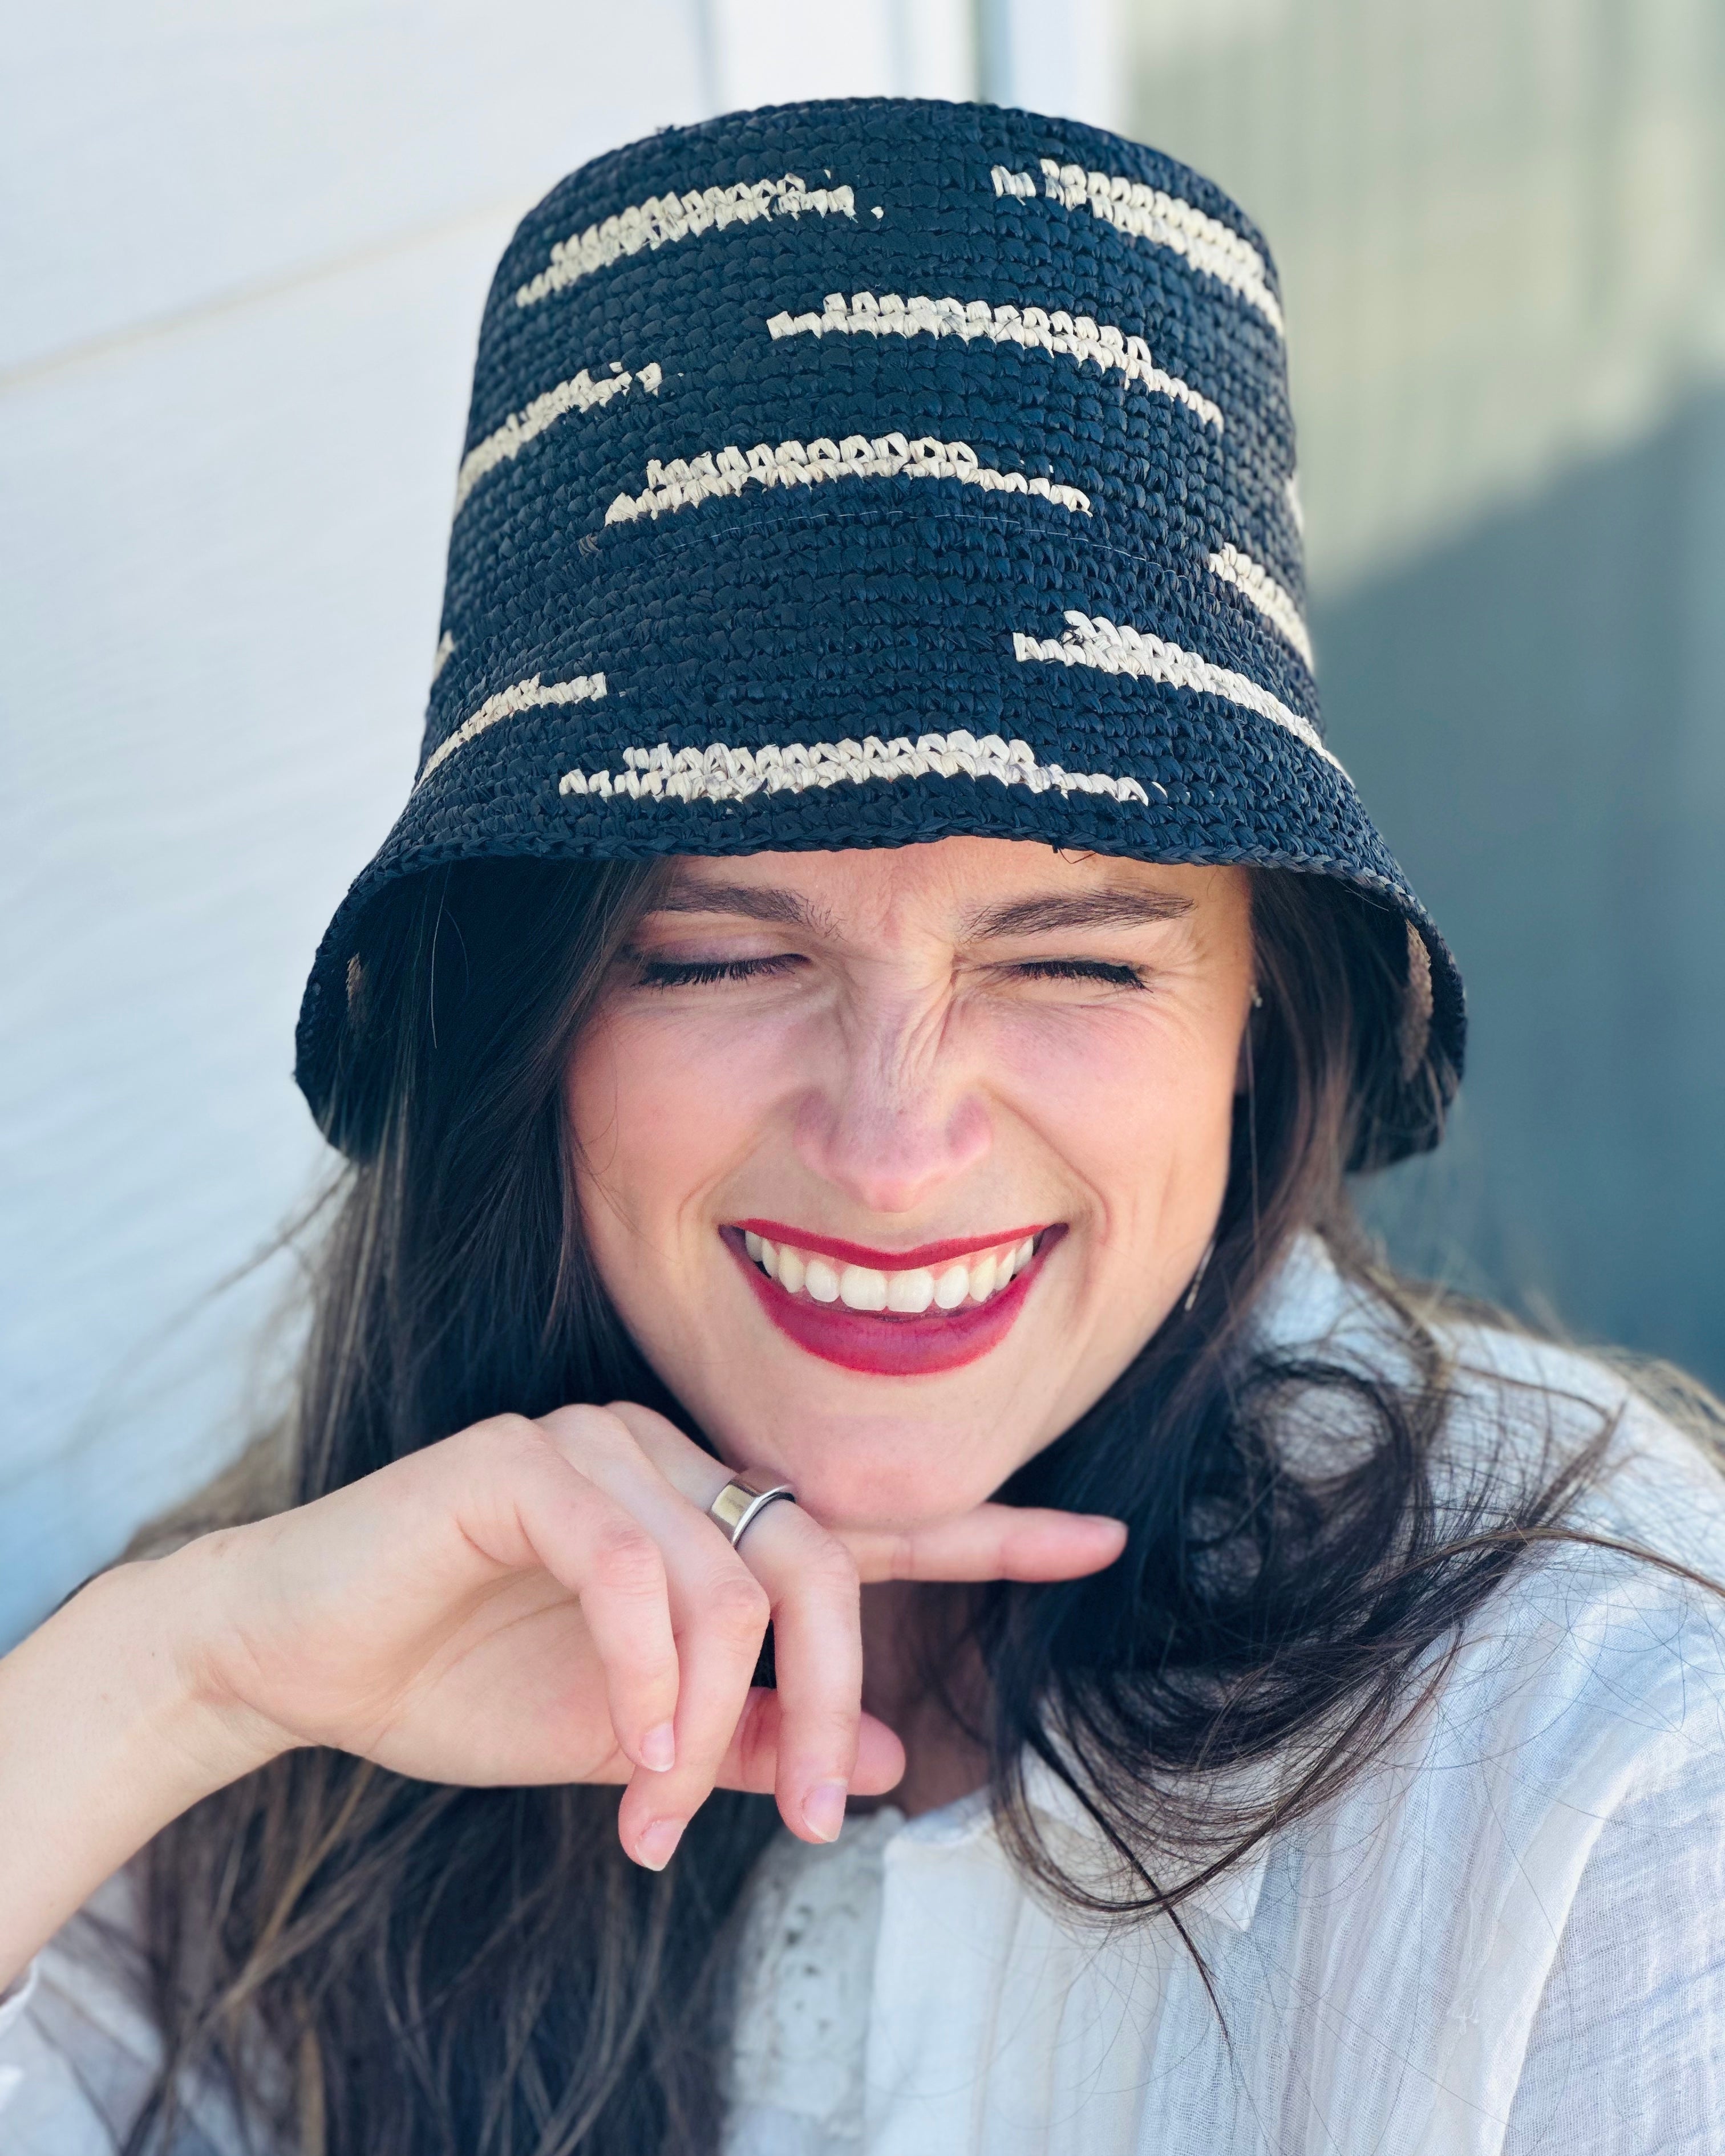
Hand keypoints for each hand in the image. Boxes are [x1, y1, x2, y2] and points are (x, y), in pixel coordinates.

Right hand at [178, 1401, 1125, 1865]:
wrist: (307, 1656)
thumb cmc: (468, 1682)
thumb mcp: (643, 1743)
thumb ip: (760, 1739)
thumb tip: (888, 1759)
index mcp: (715, 1523)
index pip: (875, 1528)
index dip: (991, 1534)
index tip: (1104, 1540)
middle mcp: (679, 1463)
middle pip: (824, 1561)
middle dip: (832, 1702)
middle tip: (819, 1825)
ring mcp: (606, 1448)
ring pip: (735, 1575)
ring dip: (714, 1721)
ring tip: (658, 1812)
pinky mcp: (530, 1460)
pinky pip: (638, 1565)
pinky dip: (650, 1672)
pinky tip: (628, 1743)